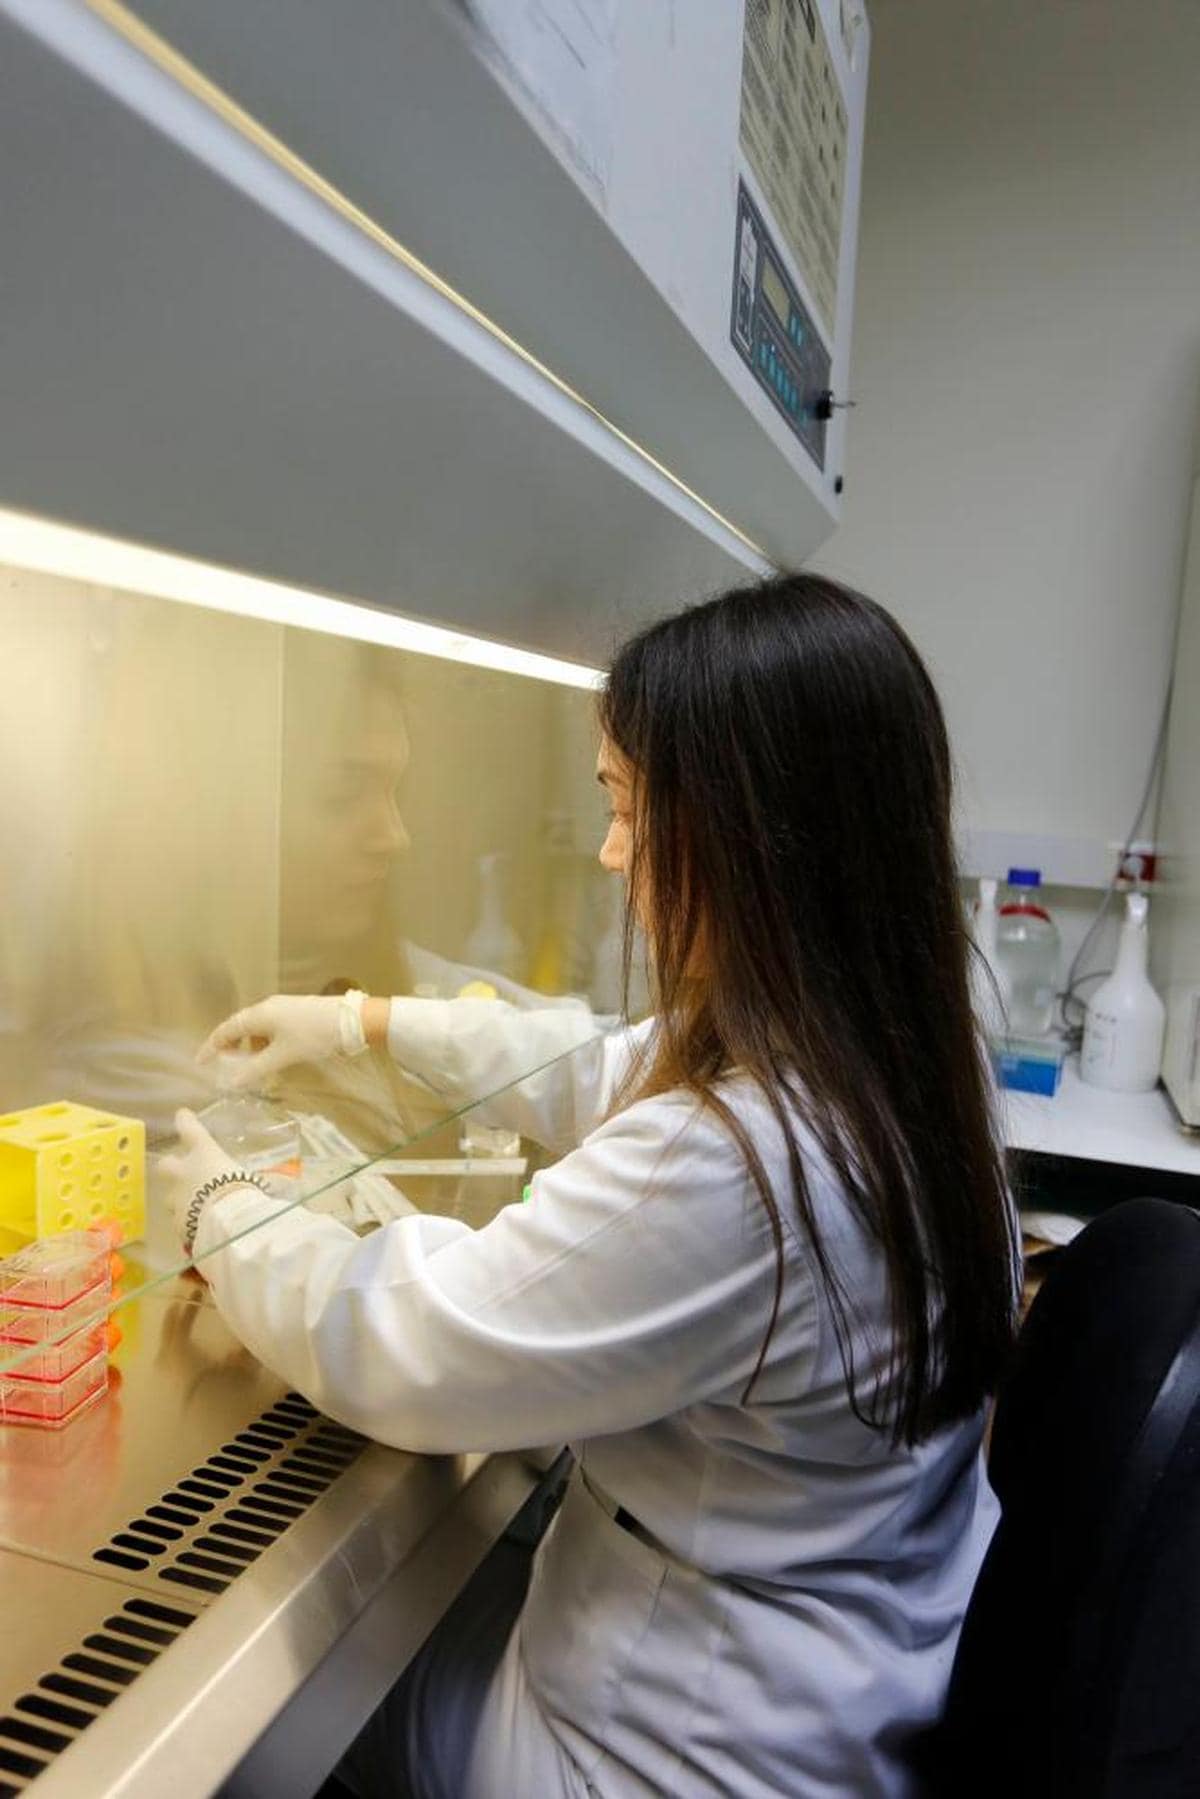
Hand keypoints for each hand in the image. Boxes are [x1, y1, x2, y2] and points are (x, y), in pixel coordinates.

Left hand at [158, 1109, 248, 1252]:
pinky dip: (188, 1224)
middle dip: (172, 1167)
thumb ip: (246, 1180)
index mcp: (204, 1153)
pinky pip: (181, 1222)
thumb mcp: (250, 1179)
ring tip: (195, 1207)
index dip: (185, 1121)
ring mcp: (176, 1199)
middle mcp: (184, 1173)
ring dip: (180, 1199)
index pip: (190, 1129)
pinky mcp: (177, 1223)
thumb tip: (260, 1184)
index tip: (182, 1115)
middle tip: (181, 1171)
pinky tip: (200, 1229)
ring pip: (170, 1197)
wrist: (229, 1223)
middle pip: (166, 1164)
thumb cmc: (244, 1191)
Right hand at [197, 994, 355, 1088]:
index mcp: (259, 1014)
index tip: (200, 1062)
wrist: (351, 1020)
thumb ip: (255, 1069)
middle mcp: (267, 1007)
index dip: (211, 1046)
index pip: (226, 1029)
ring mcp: (283, 1008)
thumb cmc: (314, 1036)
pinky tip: (274, 1058)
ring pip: (257, 1028)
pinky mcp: (296, 1013)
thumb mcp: (282, 1056)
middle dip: (231, 1047)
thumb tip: (231, 1083)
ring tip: (252, 1067)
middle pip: (240, 1026)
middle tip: (226, 1066)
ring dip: (251, 1046)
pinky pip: (272, 1028)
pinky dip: (266, 1043)